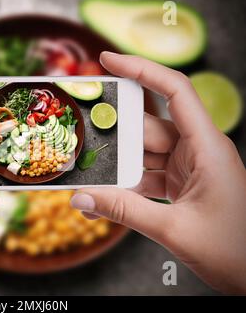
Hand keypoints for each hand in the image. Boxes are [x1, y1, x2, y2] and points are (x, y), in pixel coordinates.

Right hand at [71, 52, 245, 293]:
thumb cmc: (234, 251)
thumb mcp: (174, 229)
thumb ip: (124, 211)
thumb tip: (81, 199)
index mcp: (207, 148)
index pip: (174, 91)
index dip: (141, 69)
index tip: (108, 61)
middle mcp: (197, 150)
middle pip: (149, 126)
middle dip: (115, 130)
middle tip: (82, 127)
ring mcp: (188, 167)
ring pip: (144, 152)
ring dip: (117, 162)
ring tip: (87, 167)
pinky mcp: (180, 184)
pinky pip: (146, 174)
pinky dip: (126, 182)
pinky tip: (105, 192)